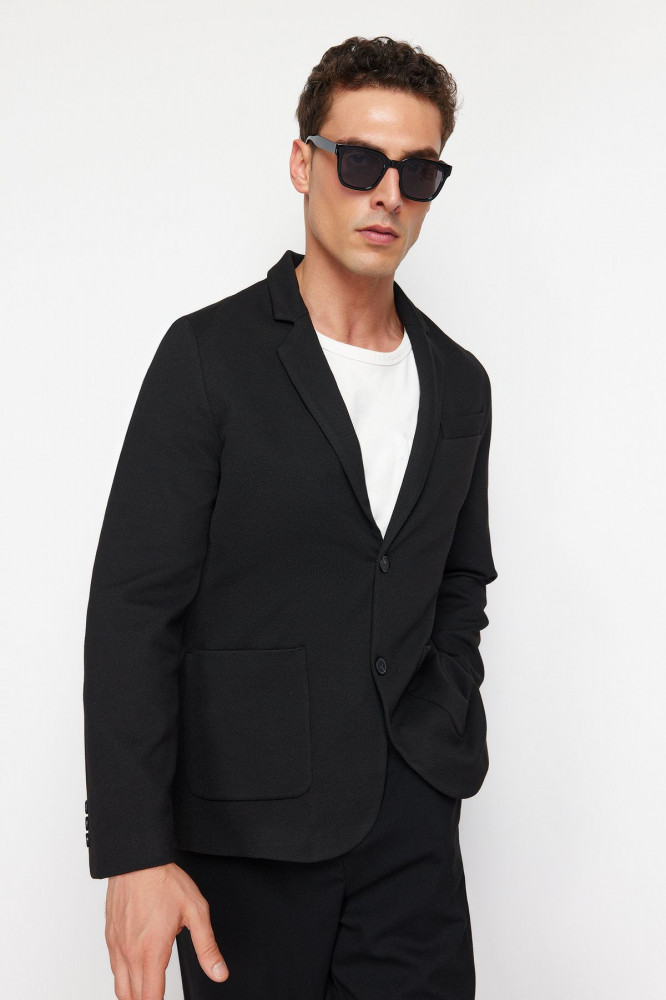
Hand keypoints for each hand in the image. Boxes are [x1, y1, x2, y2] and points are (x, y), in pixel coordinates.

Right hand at [104, 862, 228, 998]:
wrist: (137, 861)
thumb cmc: (165, 882)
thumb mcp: (196, 911)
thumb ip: (207, 947)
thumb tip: (219, 972)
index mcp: (152, 951)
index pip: (151, 998)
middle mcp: (130, 953)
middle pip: (134, 998)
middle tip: (159, 999)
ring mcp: (117, 946)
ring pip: (120, 988)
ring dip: (133, 997)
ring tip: (147, 997)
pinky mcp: (110, 937)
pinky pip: (114, 969)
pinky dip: (123, 980)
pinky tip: (133, 977)